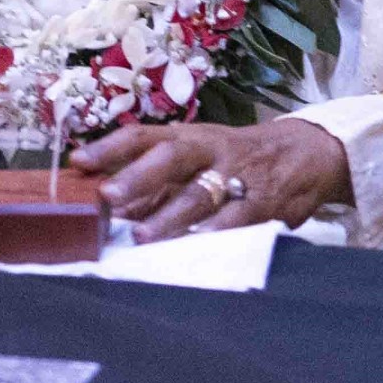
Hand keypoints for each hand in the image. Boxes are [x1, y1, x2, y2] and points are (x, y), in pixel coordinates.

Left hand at [71, 118, 353, 241]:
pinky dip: (217, 232)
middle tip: (107, 196)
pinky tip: (198, 246)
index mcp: (189, 137)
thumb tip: (98, 208)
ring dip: (169, 215)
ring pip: (201, 193)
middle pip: (172, 156)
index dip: (110, 146)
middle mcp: (210, 151)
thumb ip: (152, 184)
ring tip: (141, 236)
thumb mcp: (196, 158)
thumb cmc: (234, 159)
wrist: (304, 152)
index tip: (78, 161)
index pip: (144, 136)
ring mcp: (238, 175)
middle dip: (138, 176)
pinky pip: (237, 218)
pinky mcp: (263, 202)